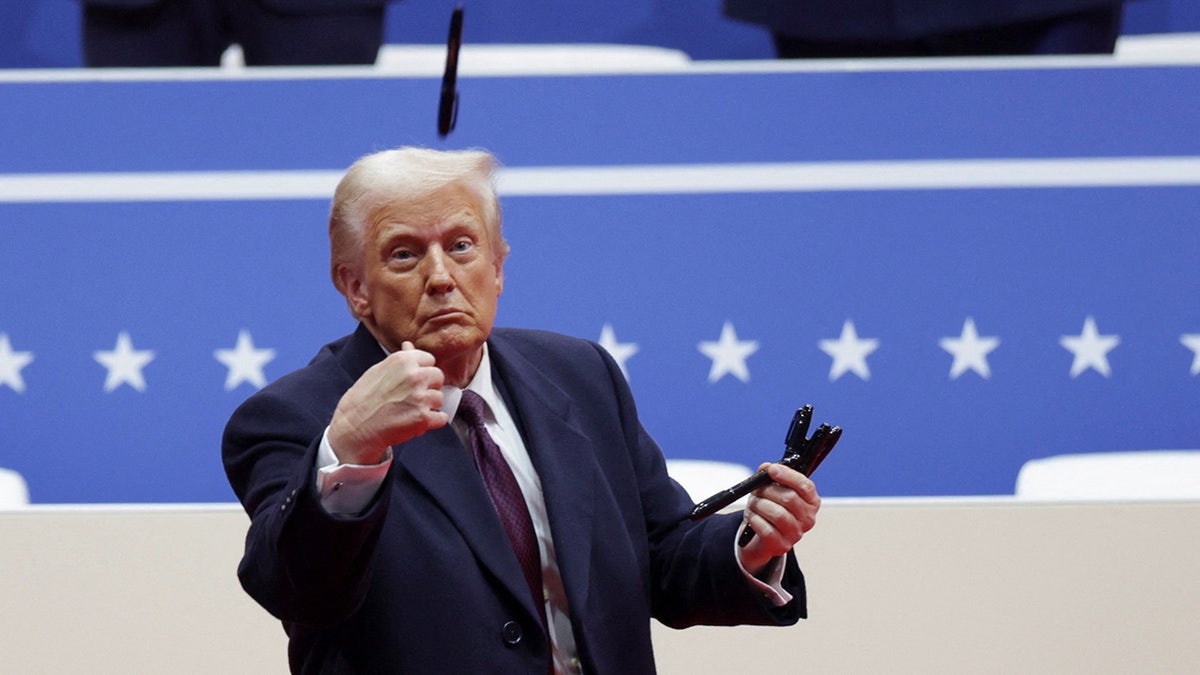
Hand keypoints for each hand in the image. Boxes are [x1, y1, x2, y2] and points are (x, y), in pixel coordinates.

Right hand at [327, 341, 448, 464]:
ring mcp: (420, 397)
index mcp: (403, 361)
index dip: (422, 371)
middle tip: (412, 397)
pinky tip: (416, 422)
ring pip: (440, 398)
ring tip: (410, 411)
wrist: (354, 428)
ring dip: (429, 406)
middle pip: (438, 377)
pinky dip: (432, 422)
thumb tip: (409, 345)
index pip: (430, 359)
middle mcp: (414, 376)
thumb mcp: (377, 371)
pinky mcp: (423, 418)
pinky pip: (442, 417)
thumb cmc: (362, 400)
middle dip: (429, 387)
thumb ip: (399, 360)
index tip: (413, 381)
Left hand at [736, 462, 820, 575]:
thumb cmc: (770, 509)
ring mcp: (796, 534)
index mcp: (811, 502)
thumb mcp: (771, 490)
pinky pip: (767, 529)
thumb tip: (765, 467)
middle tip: (757, 490)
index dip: (788, 475)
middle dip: (768, 490)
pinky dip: (755, 520)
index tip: (772, 469)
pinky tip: (752, 517)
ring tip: (753, 504)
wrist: (761, 537)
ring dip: (759, 505)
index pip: (805, 486)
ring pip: (777, 514)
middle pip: (789, 498)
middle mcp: (808, 519)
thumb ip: (770, 477)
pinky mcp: (782, 545)